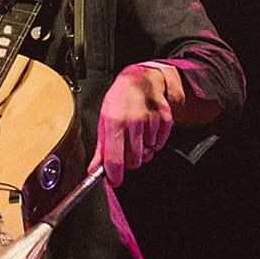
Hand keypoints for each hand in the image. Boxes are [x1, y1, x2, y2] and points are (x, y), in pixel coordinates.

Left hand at [92, 64, 178, 186]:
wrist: (140, 79)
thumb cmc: (119, 100)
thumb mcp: (104, 120)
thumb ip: (100, 148)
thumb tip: (94, 169)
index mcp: (114, 121)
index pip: (115, 159)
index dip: (114, 175)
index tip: (114, 180)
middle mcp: (133, 121)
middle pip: (134, 161)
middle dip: (129, 161)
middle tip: (125, 150)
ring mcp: (151, 120)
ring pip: (147, 154)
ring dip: (142, 150)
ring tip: (136, 135)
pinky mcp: (165, 119)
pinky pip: (159, 144)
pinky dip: (153, 143)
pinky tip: (147, 131)